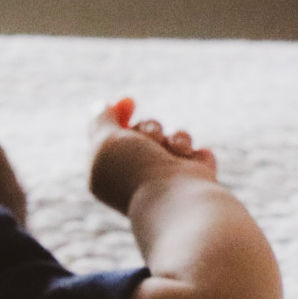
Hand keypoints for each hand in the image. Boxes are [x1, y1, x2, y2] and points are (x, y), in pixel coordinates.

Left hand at [89, 97, 217, 213]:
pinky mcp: (192, 180)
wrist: (176, 197)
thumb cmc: (136, 169)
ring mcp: (166, 178)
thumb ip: (100, 122)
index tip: (129, 101)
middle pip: (145, 130)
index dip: (118, 114)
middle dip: (149, 128)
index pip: (112, 137)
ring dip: (174, 137)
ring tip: (175, 151)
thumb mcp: (106, 141)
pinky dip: (193, 151)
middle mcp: (135, 176)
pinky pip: (197, 151)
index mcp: (107, 173)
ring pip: (173, 136)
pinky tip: (189, 164)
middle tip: (151, 139)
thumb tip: (100, 106)